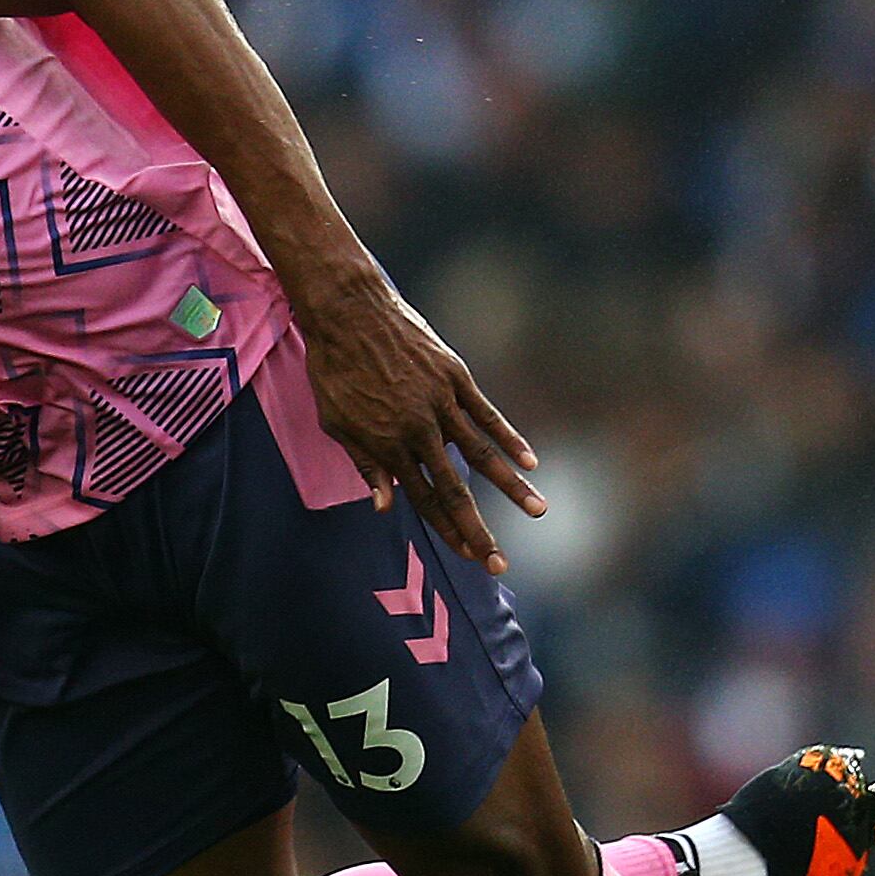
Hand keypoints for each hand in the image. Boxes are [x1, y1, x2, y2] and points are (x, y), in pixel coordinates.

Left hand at [297, 268, 542, 572]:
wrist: (347, 310)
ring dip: (512, 487)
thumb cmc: (334, 367)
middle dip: (478, 531)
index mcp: (387, 446)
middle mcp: (417, 430)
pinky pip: (487, 413)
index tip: (469, 558)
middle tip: (499, 565)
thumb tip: (385, 508)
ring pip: (481, 454)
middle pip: (454, 490)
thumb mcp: (336, 422)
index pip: (423, 501)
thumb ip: (364, 465)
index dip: (448, 532)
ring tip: (540, 511)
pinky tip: (531, 461)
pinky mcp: (454, 376)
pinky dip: (510, 438)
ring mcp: (439, 403)